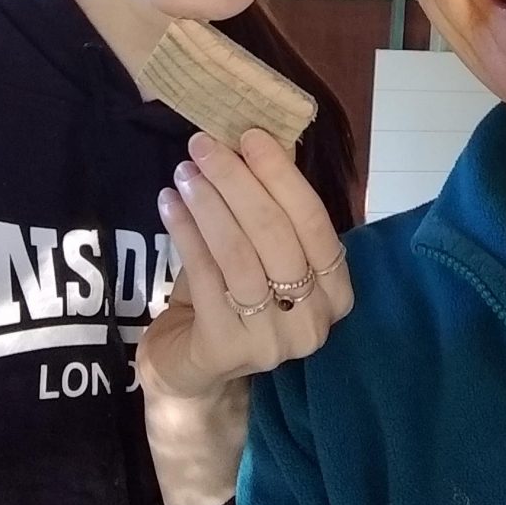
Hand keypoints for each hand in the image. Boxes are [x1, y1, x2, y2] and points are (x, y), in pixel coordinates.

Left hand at [137, 128, 354, 403]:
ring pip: (240, 254)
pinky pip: (206, 277)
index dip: (281, 174)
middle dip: (237, 181)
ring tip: (185, 171)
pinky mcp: (227, 349)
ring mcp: (273, 340)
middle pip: (276, 233)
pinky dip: (186, 233)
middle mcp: (313, 319)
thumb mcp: (260, 250)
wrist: (192, 368)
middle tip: (203, 145)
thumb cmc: (232, 297)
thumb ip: (269, 204)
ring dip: (209, 203)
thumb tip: (260, 136)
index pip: (313, 220)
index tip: (248, 135)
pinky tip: (169, 204)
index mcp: (336, 290)